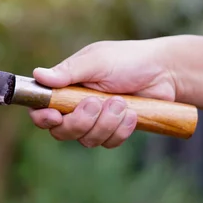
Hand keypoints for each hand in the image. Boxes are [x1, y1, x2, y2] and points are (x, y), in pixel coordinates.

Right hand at [28, 38, 177, 148]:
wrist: (165, 72)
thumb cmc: (128, 60)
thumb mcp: (97, 61)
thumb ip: (68, 72)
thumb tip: (37, 75)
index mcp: (64, 87)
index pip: (41, 108)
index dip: (42, 117)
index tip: (55, 115)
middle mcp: (74, 106)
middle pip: (61, 131)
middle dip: (80, 121)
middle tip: (96, 102)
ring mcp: (94, 121)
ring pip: (86, 140)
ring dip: (105, 123)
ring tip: (121, 102)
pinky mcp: (113, 131)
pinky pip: (108, 143)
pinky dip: (120, 130)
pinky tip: (132, 114)